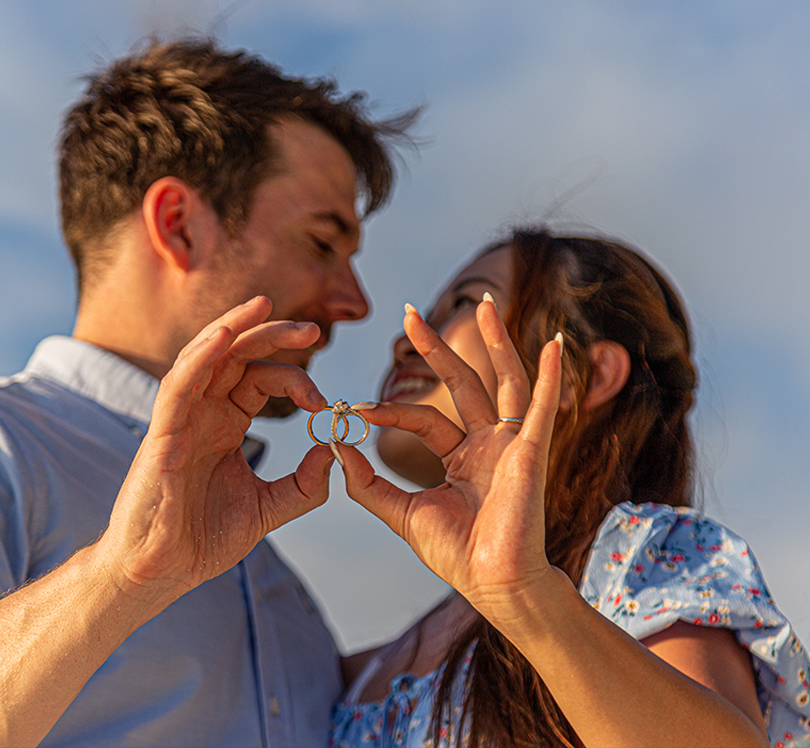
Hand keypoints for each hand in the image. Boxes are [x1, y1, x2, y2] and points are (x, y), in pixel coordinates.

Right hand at [96, 296, 335, 605]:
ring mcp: (181, 419)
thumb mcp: (266, 509)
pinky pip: (179, 384)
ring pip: (204, 356)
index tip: (327, 402)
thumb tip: (333, 451)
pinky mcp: (162, 433)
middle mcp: (202, 412)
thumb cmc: (200, 540)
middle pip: (236, 355)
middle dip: (272, 335)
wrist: (159, 573)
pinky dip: (200, 356)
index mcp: (225, 424)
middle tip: (312, 329)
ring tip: (264, 305)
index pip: (259, 378)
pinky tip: (223, 336)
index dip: (295, 378)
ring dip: (234, 327)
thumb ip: (303, 485)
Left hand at [334, 300, 562, 627]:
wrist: (495, 586)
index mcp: (462, 457)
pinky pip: (542, 406)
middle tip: (409, 313)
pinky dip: (552, 374)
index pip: (424, 418)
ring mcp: (512, 444)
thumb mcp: (402, 513)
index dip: (391, 411)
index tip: (357, 407)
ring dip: (496, 342)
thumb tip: (334, 445)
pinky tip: (555, 343)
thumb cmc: (458, 554)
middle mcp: (489, 444)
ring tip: (483, 304)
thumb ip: (367, 482)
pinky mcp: (532, 451)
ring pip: (504, 381)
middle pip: (463, 382)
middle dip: (437, 347)